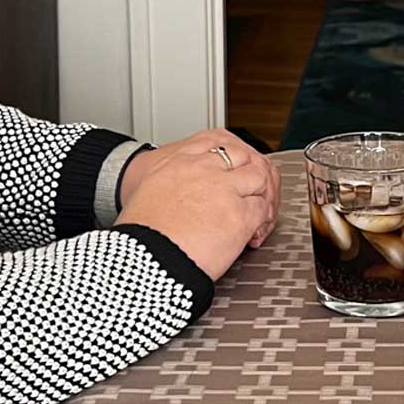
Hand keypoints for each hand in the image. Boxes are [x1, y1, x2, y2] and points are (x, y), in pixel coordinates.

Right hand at [117, 129, 279, 279]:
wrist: (145, 259)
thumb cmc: (140, 236)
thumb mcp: (146, 195)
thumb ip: (168, 187)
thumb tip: (175, 200)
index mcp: (179, 161)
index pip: (217, 144)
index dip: (231, 160)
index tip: (233, 173)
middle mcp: (204, 169)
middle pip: (242, 156)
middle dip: (251, 173)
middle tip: (252, 192)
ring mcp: (225, 189)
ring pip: (259, 177)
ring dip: (261, 194)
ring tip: (256, 212)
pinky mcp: (239, 215)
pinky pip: (262, 209)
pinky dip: (263, 220)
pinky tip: (254, 232)